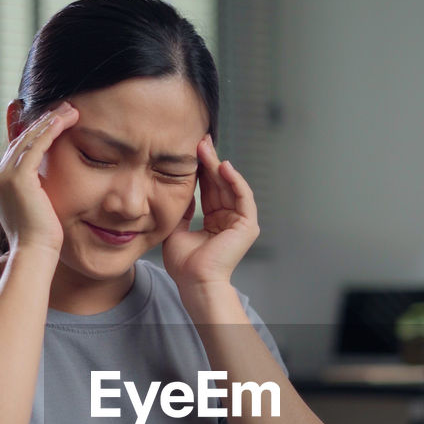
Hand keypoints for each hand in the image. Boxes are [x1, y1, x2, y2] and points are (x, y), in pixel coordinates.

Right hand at [0, 103, 78, 255]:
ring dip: (50, 121)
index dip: (35, 133)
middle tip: (64, 109)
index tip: (53, 120)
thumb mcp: (36, 207)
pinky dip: (50, 130)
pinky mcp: (17, 178)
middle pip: (20, 140)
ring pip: (28, 139)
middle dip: (43, 122)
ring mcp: (3, 177)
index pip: (16, 150)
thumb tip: (45, 181)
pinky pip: (35, 145)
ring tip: (70, 110)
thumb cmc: (40, 237)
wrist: (35, 253)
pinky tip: (65, 120)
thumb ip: (35, 189)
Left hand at [161, 133, 259, 291]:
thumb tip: (180, 188)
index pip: (208, 190)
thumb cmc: (184, 265)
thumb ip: (181, 209)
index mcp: (215, 222)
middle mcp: (229, 220)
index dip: (200, 170)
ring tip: (206, 148)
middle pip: (219, 184)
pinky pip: (243, 197)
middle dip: (209, 162)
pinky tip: (223, 166)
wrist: (194, 282)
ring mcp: (239, 222)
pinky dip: (235, 181)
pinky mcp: (247, 225)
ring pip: (230, 186)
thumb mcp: (176, 229)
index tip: (190, 151)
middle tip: (199, 140)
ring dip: (219, 166)